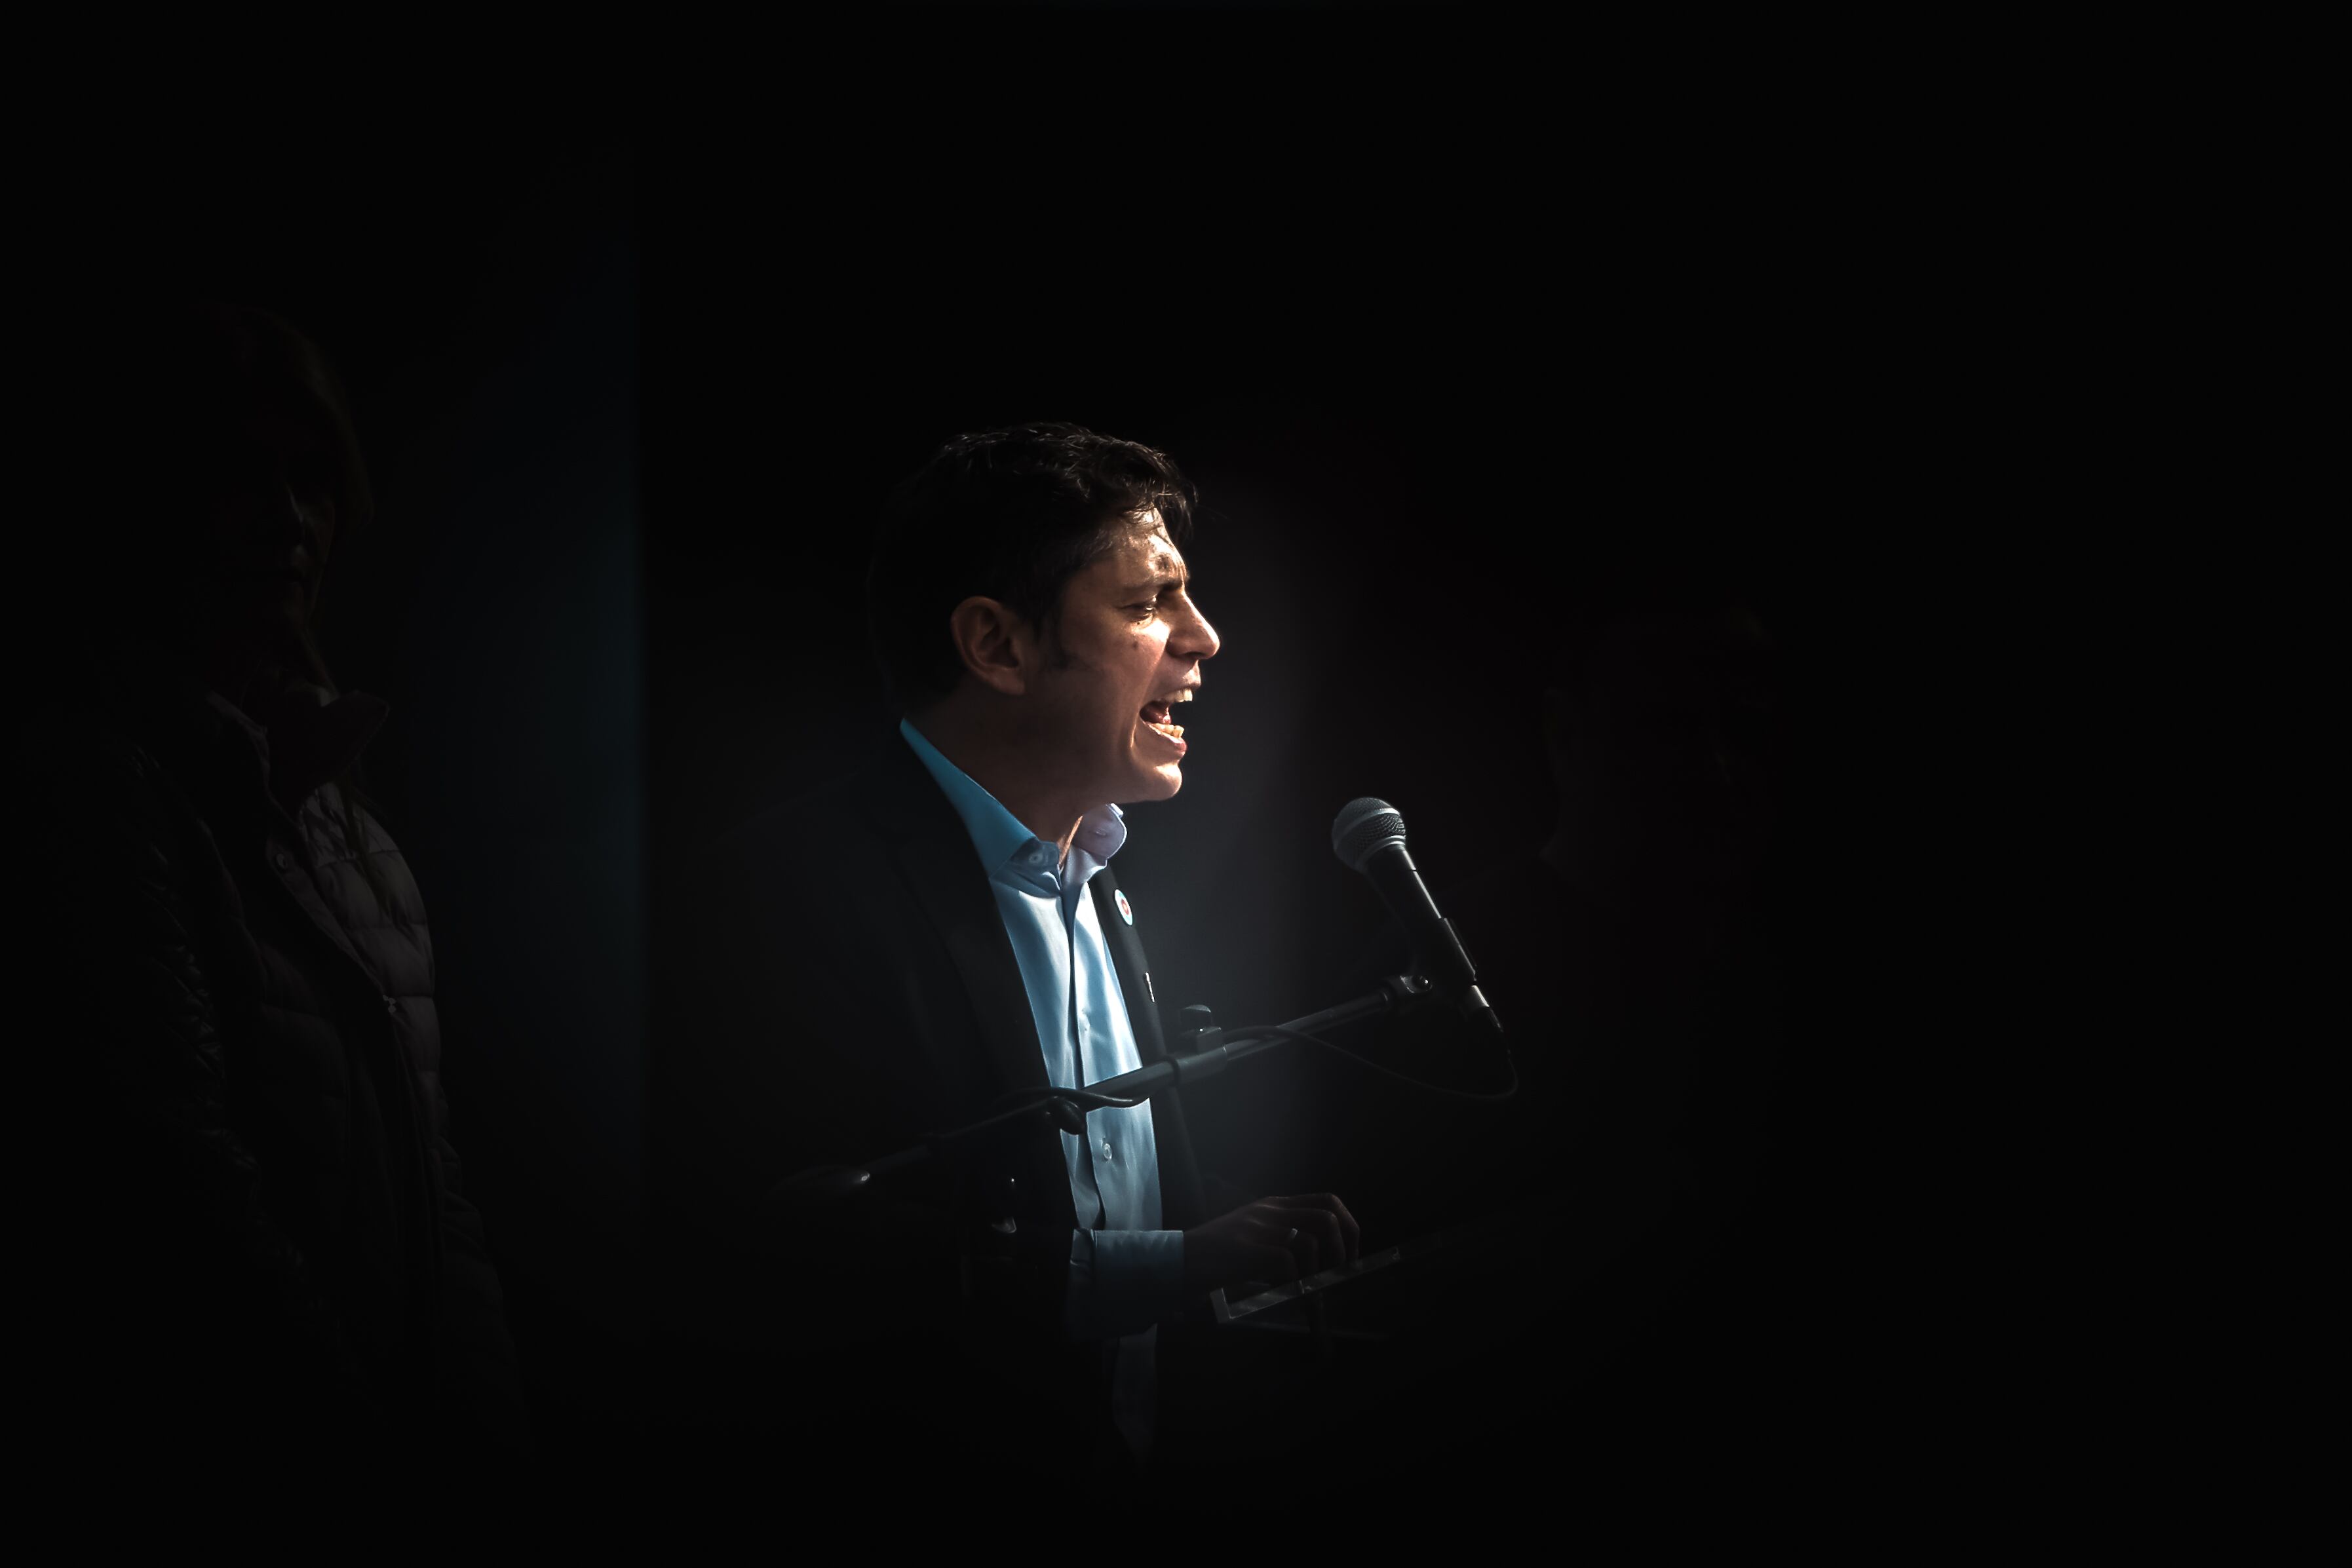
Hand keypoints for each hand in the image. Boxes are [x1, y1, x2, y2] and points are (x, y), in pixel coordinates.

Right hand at [1182, 1193, 1359, 1293]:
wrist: (1176, 1260)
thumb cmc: (1216, 1255)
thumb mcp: (1254, 1235)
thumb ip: (1283, 1238)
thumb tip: (1324, 1261)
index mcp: (1275, 1206)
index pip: (1328, 1202)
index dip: (1349, 1228)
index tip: (1350, 1258)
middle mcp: (1270, 1211)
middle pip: (1328, 1216)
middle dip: (1344, 1249)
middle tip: (1340, 1275)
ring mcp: (1257, 1228)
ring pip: (1311, 1240)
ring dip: (1319, 1273)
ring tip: (1312, 1294)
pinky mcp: (1244, 1249)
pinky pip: (1286, 1262)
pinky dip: (1295, 1285)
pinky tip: (1291, 1298)